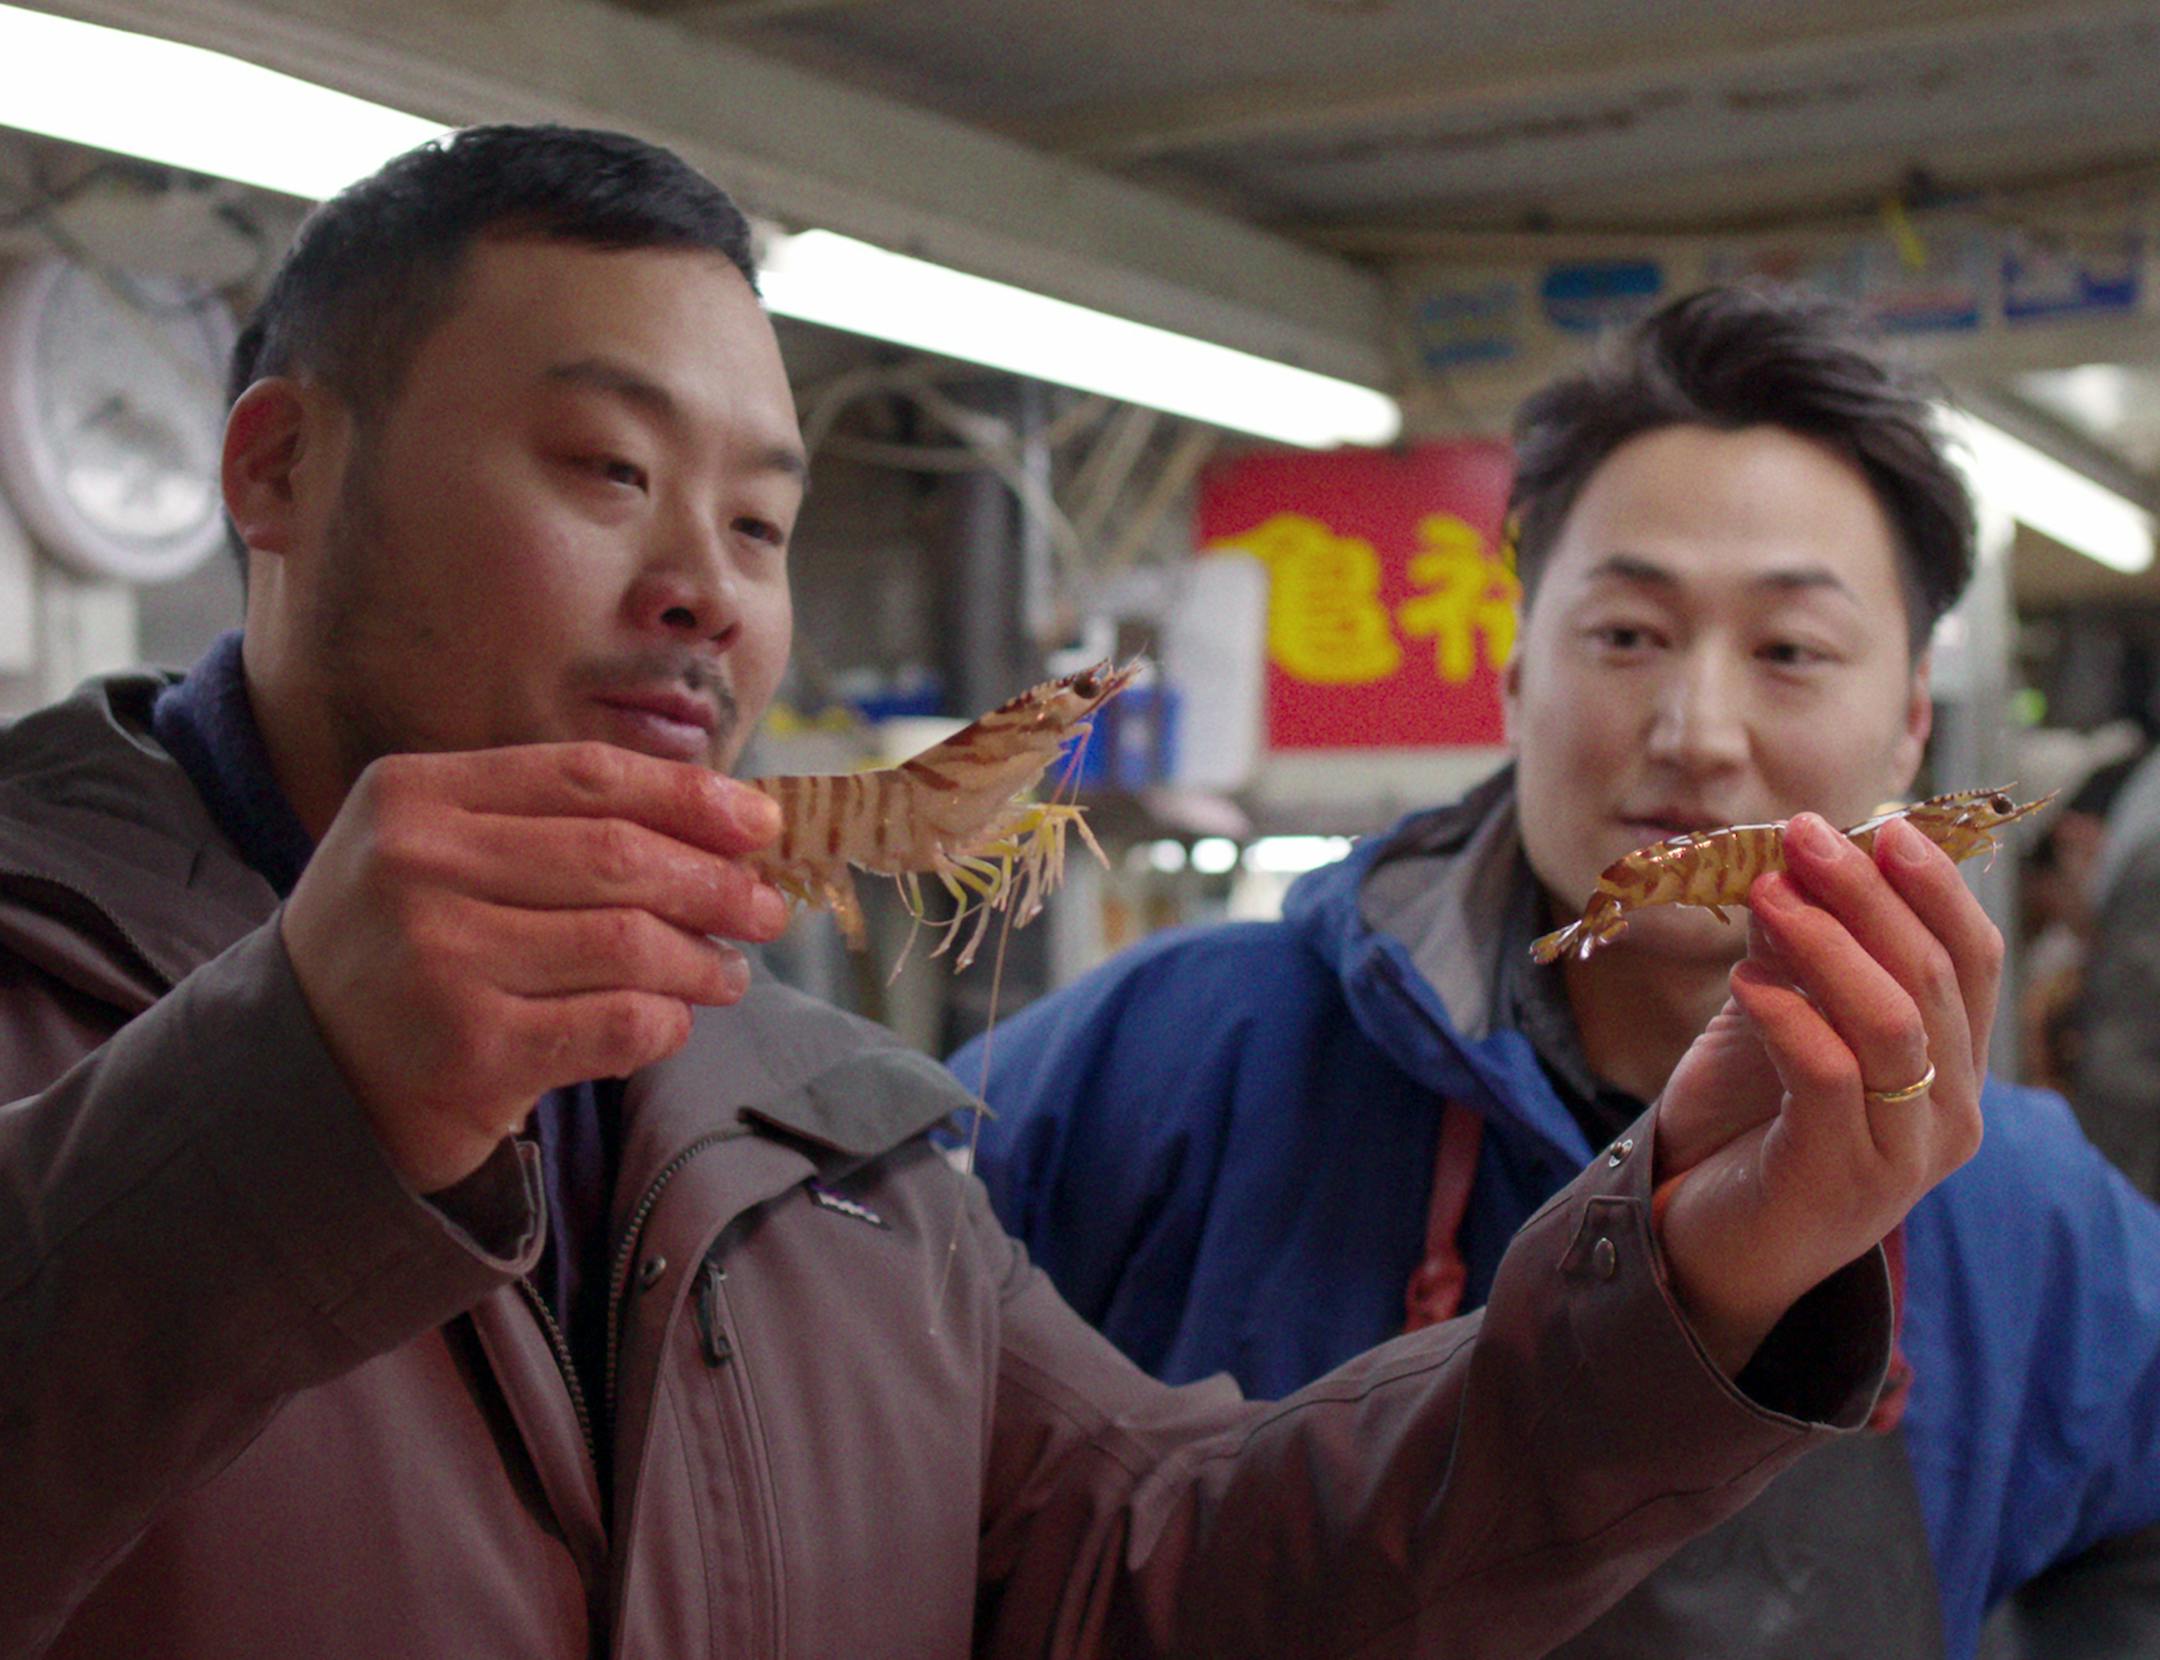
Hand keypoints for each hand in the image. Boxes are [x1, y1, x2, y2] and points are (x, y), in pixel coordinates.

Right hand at [281, 743, 789, 1192]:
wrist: (294, 1076)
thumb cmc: (403, 951)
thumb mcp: (442, 855)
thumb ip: (557, 826)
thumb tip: (724, 824)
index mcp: (416, 795)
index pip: (586, 775)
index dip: (689, 796)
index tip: (760, 822)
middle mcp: (416, 867)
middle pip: (618, 856)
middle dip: (716, 883)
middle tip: (765, 909)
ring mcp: (438, 960)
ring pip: (629, 942)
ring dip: (702, 960)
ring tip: (727, 972)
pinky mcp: (469, 1052)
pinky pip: (618, 1022)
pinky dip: (666, 1022)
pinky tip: (674, 1020)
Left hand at [1653, 812, 1993, 1375]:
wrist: (1692, 1243)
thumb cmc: (1742, 1126)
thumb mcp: (1772, 1020)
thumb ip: (1792, 951)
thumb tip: (1792, 861)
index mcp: (1950, 1068)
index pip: (1970, 957)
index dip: (1931, 884)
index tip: (1877, 822)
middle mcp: (1948, 1113)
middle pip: (1934, 976)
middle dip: (1870, 893)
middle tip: (1805, 835)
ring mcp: (1902, 1154)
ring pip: (1893, 1022)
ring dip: (1829, 941)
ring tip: (1768, 892)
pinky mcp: (1839, 1181)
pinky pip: (1830, 1076)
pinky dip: (1789, 1015)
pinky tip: (1744, 979)